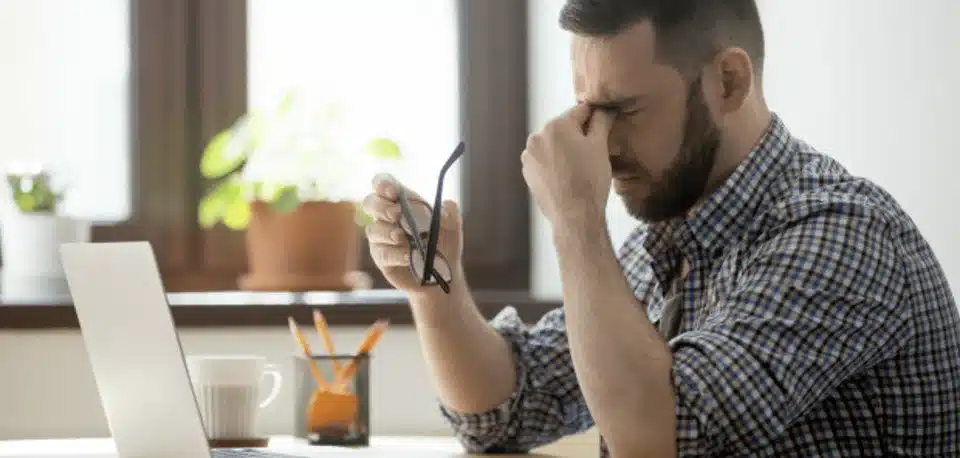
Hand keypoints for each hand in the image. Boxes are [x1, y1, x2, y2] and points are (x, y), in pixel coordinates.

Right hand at [361, 173, 463, 294]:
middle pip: (370, 203)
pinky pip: (381, 253)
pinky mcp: (382, 258)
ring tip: (401, 237)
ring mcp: (382, 238)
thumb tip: (445, 207)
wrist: (444, 275)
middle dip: (380, 206)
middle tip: (397, 213)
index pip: (384, 184)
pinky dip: (395, 254)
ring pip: (373, 229)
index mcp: (402, 202)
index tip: (394, 192)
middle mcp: (387, 218)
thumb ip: (451, 213)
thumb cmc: (444, 245)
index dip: (383, 183)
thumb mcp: (453, 227)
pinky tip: (408, 256)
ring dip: (386, 231)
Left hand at [521, 103, 614, 225]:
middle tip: (592, 153)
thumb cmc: (589, 181)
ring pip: (553, 144)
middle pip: (564, 127)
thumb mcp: (600, 146)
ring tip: (579, 167)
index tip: (603, 125)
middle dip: (578, 135)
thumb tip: (604, 108)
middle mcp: (537, 136)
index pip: (580, 111)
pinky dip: (555, 163)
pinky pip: (545, 160)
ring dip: (565, 149)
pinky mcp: (528, 172)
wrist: (574, 216)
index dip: (595, 117)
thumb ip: (601, 121)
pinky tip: (567, 176)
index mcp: (555, 125)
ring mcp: (529, 156)